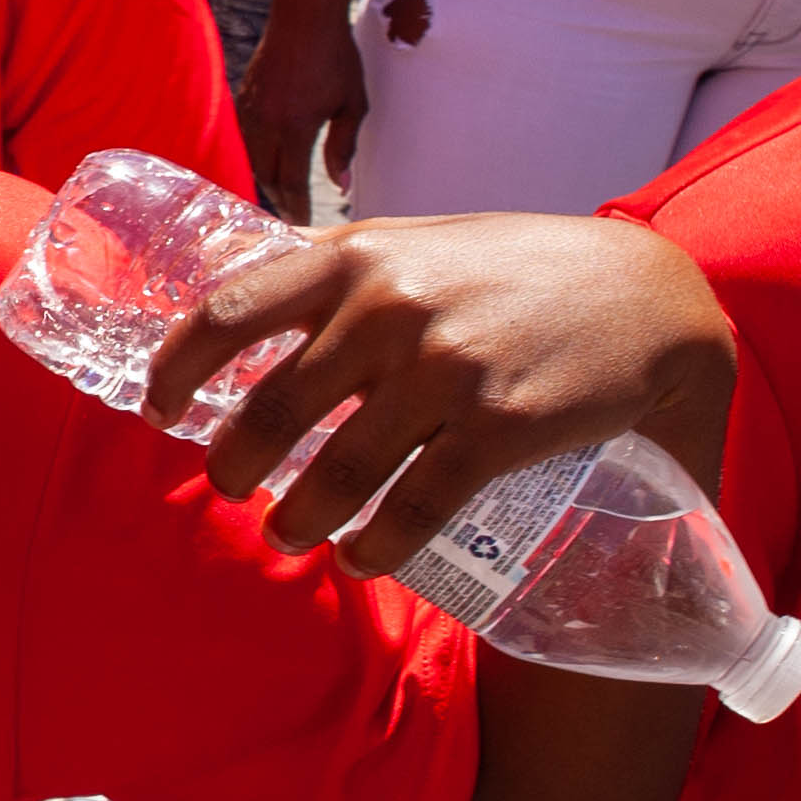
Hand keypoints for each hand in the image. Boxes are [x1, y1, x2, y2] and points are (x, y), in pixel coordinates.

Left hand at [148, 214, 738, 576]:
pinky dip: (376, 545)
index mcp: (353, 256)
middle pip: (273, 407)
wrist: (645, 295)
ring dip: (297, 516)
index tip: (155, 407)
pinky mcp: (500, 428)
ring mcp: (444, 370)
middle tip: (224, 487)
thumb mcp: (413, 242)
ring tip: (285, 534)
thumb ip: (334, 268)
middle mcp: (388, 309)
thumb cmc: (511, 267)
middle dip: (233, 463)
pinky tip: (360, 559)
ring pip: (338, 468)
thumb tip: (239, 301)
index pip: (226, 312)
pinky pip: (415, 506)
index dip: (176, 369)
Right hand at [236, 7, 372, 220]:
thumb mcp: (352, 103)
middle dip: (279, 198)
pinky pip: (244, 137)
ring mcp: (251, 109)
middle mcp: (268, 122)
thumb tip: (341, 184)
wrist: (304, 15)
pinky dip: (254, 155)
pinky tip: (265, 159)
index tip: (302, 223)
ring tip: (278, 191)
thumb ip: (344, 145)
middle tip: (291, 213)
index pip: (292, 180)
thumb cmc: (336, 56)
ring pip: (251, 158)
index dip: (298, 206)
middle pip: (267, 175)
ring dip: (264, 178)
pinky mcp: (243, 97)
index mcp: (296, 126)